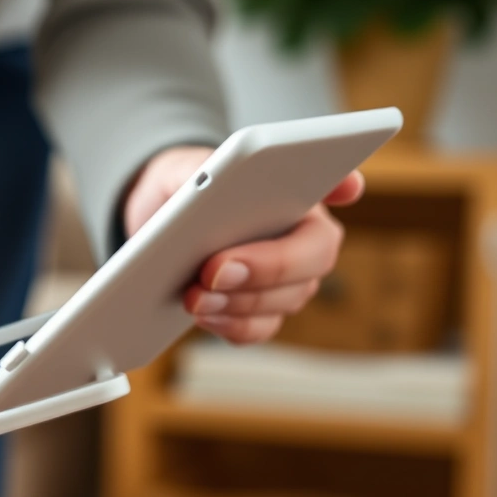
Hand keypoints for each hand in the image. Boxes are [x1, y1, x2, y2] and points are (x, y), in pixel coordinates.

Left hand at [121, 145, 364, 344]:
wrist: (154, 227)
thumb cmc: (181, 188)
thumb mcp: (181, 170)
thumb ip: (199, 168)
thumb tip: (221, 171)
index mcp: (295, 191)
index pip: (334, 185)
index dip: (342, 187)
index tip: (333, 192)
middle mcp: (303, 238)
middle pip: (312, 259)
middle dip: (265, 268)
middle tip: (215, 270)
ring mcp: (288, 281)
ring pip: (284, 300)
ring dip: (238, 302)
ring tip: (195, 296)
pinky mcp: (261, 312)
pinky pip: (259, 327)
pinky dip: (230, 325)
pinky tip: (203, 315)